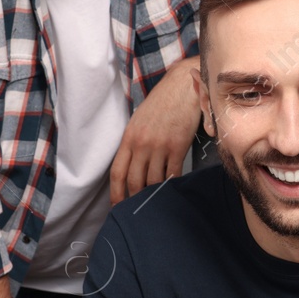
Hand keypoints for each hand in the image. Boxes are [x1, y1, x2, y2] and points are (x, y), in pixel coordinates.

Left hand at [110, 57, 201, 202]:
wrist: (182, 86)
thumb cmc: (161, 103)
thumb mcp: (139, 120)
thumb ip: (134, 142)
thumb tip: (134, 166)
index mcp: (129, 137)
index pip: (117, 172)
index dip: (116, 193)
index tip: (117, 206)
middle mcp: (142, 143)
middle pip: (134, 180)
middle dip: (135, 199)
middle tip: (138, 212)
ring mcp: (160, 145)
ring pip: (154, 180)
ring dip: (154, 194)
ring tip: (156, 203)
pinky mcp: (178, 146)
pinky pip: (173, 173)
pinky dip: (172, 184)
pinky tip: (173, 189)